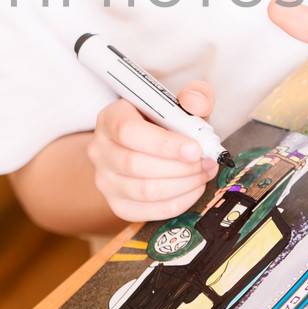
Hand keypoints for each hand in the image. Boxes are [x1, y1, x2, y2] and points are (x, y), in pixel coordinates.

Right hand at [88, 81, 219, 223]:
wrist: (143, 147)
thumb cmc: (162, 123)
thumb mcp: (178, 102)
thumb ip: (192, 96)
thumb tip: (197, 104)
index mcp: (110, 118)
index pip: (128, 132)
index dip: (164, 144)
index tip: (195, 149)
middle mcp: (100, 150)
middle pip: (135, 165)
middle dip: (180, 167)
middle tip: (207, 162)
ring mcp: (105, 180)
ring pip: (144, 191)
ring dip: (183, 185)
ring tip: (204, 173)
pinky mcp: (117, 204)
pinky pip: (149, 212)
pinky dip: (178, 203)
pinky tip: (194, 189)